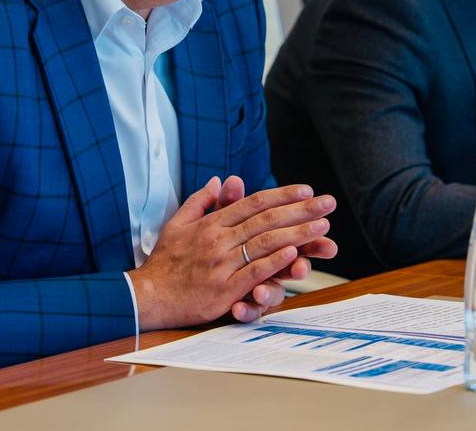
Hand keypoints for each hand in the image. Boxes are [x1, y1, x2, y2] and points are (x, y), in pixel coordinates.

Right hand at [128, 176, 336, 330]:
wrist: (149, 296)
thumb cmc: (164, 262)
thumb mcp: (178, 224)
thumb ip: (201, 201)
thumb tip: (219, 180)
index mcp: (212, 223)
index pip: (253, 203)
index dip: (282, 195)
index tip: (306, 190)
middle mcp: (219, 240)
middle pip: (266, 219)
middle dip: (300, 210)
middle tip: (327, 203)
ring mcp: (222, 264)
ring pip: (265, 243)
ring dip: (297, 233)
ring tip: (322, 227)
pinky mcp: (224, 290)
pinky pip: (254, 272)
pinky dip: (275, 262)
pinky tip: (295, 254)